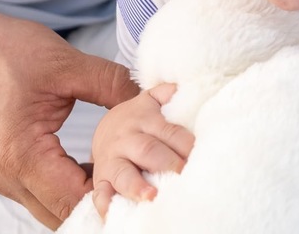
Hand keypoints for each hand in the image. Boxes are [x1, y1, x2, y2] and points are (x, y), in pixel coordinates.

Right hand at [0, 13, 138, 228]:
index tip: (148, 180)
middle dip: (104, 201)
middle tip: (142, 178)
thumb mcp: (65, 63)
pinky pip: (43, 191)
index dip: (113, 195)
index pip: (75, 201)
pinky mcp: (5, 167)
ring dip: (87, 195)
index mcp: (20, 155)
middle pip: (64, 214)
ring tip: (125, 170)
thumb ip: (112, 85)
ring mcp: (2, 176)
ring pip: (54, 207)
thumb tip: (153, 99)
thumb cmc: (0, 50)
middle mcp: (7, 177)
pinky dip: (71, 184)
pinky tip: (97, 163)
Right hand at [90, 83, 195, 216]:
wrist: (107, 129)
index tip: (200, 154)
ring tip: (151, 196)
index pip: (170, 132)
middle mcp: (128, 140)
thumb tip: (189, 85)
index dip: (185, 144)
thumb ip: (168, 93)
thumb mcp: (152, 99)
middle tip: (183, 174)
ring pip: (123, 173)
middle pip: (149, 151)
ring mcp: (113, 161)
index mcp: (145, 119)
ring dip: (136, 186)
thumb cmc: (140, 118)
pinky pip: (99, 193)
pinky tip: (113, 213)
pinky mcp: (101, 179)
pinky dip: (105, 204)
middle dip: (167, 163)